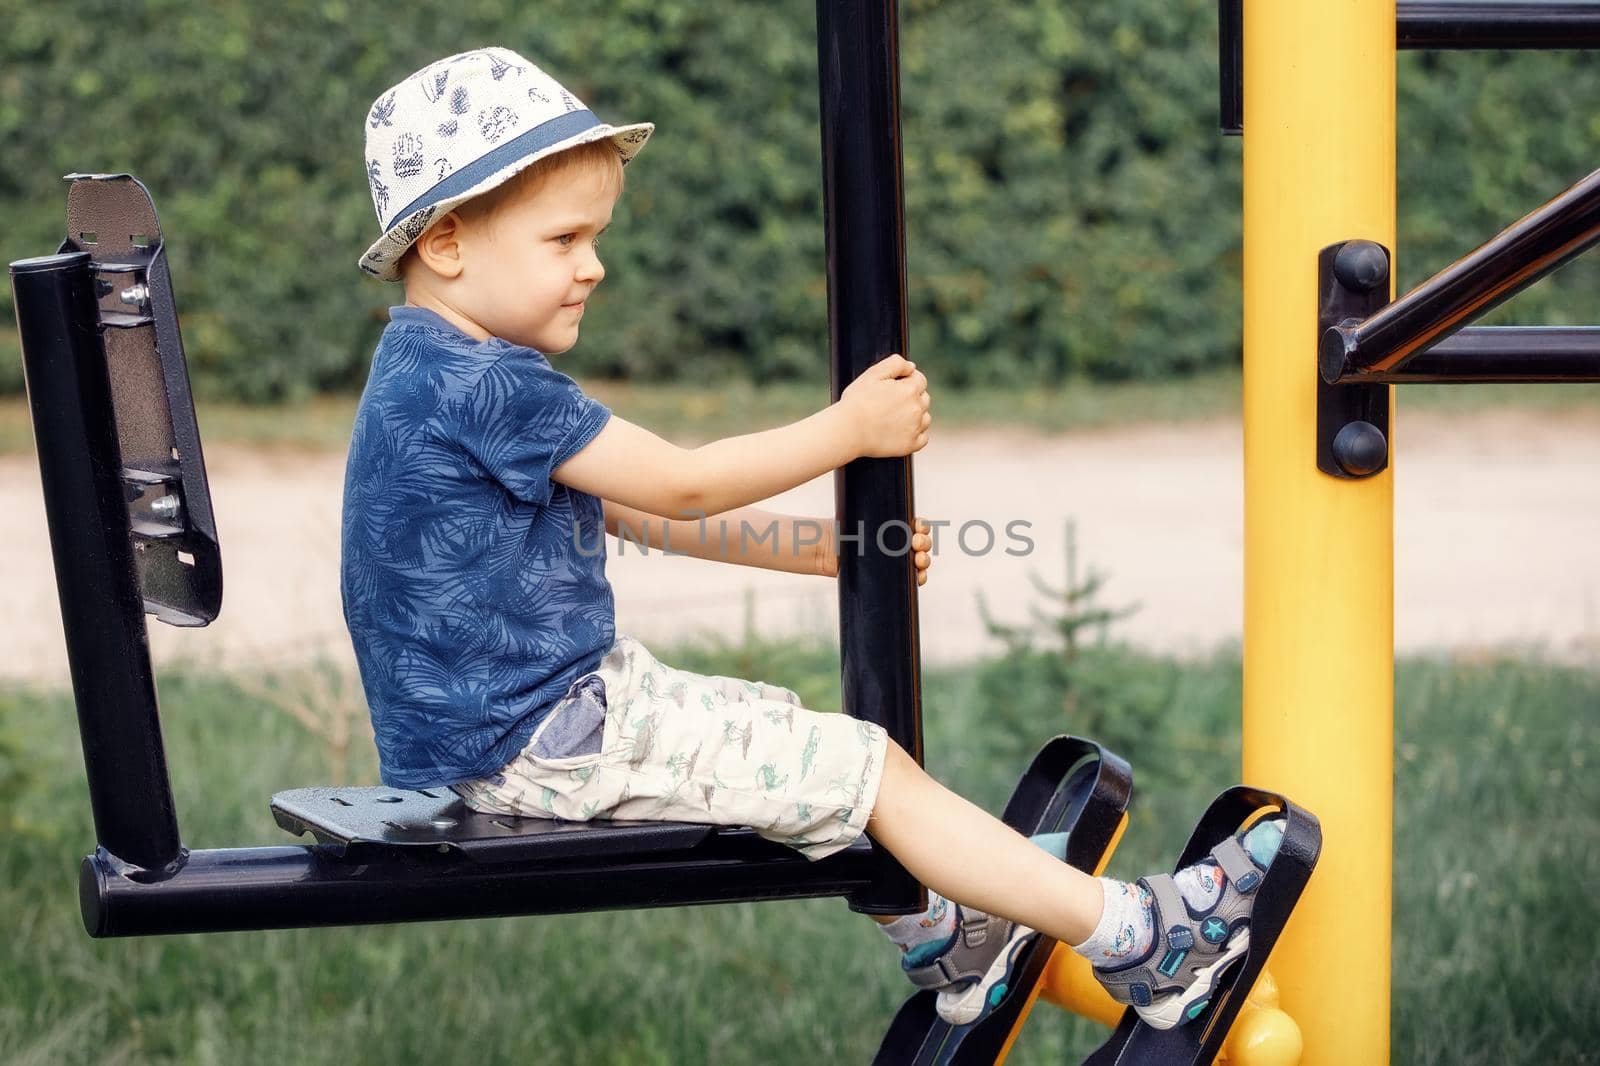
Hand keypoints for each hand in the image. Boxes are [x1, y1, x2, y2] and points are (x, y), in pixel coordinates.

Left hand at [815, 516, 934, 585]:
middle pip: (922, 543)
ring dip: (924, 561)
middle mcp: (898, 542)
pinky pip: (911, 578)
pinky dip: (919, 578)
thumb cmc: (840, 529)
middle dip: (924, 543)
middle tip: (915, 543)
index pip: (918, 525)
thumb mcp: (858, 516)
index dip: (923, 527)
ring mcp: (895, 560)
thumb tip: (874, 488)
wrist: (826, 550)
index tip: (919, 527)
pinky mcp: (890, 577)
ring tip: (919, 560)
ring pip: (919, 560)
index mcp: (895, 526)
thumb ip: (867, 507)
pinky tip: (918, 576)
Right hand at [838, 354, 931, 458]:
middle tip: (891, 402)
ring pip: (925, 418)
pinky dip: (915, 434)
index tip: (895, 386)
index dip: (908, 380)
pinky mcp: (910, 445)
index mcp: (909, 389)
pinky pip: (923, 438)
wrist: (847, 430)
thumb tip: (911, 367)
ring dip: (916, 415)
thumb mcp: (872, 374)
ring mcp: (915, 428)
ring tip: (895, 417)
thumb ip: (895, 364)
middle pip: (924, 398)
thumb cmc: (857, 402)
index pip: (920, 380)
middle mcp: (916, 408)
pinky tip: (900, 431)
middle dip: (912, 397)